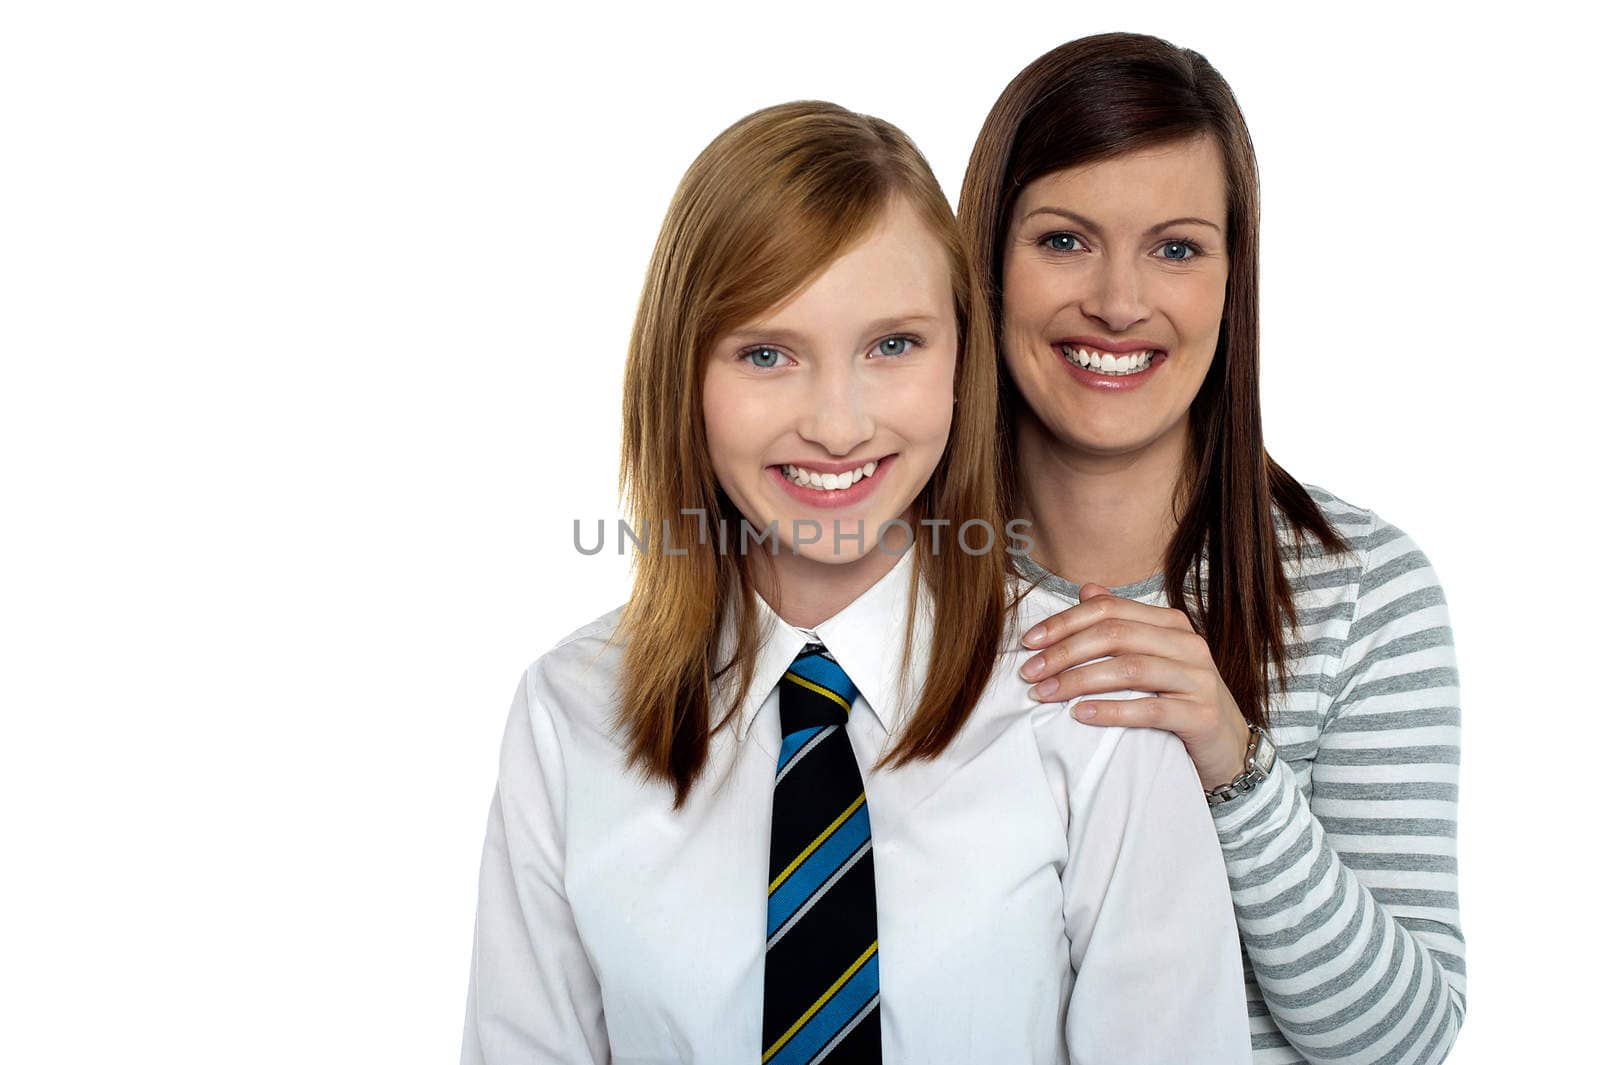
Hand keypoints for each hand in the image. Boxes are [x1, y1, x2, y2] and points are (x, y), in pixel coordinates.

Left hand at [1019, 582, 1252, 789]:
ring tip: (1045, 694)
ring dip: (1079, 681)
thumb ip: (1121, 624)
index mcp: (1171, 624)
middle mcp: (1188, 644)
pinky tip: (1081, 715)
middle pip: (1115, 635)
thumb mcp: (1152, 657)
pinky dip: (1112, 710)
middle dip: (1064, 652)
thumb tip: (1085, 589)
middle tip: (1029, 672)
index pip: (1109, 610)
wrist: (1229, 748)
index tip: (1028, 642)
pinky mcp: (1202, 715)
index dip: (1064, 623)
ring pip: (1130, 669)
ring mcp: (1199, 678)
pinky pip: (1151, 709)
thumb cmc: (1179, 700)